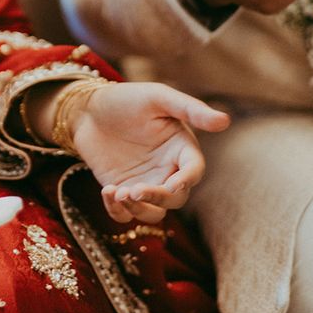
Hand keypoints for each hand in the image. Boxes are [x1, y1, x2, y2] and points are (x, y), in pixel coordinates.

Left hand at [70, 82, 229, 223]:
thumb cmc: (127, 99)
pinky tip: (107, 191)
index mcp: (181, 148)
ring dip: (138, 209)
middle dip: (158, 198)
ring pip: (153, 212)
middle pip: (175, 198)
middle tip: (136, 190)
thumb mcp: (158, 97)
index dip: (187, 180)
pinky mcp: (122, 192)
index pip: (194, 170)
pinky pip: (125, 214)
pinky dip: (117, 211)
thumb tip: (225, 121)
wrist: (88, 110)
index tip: (173, 184)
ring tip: (118, 193)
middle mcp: (167, 170)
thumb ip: (189, 109)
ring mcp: (145, 183)